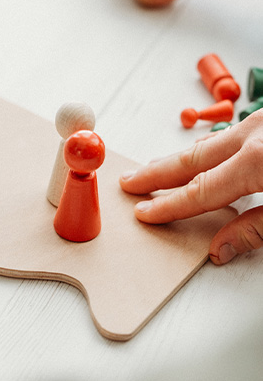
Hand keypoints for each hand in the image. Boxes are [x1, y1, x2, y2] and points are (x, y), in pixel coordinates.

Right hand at [120, 112, 262, 263]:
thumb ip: (257, 229)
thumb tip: (221, 248)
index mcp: (258, 160)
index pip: (201, 190)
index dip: (169, 206)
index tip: (143, 213)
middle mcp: (255, 133)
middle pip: (193, 158)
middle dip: (157, 172)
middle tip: (130, 181)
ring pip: (211, 140)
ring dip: (182, 158)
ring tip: (157, 168)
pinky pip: (233, 131)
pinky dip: (211, 146)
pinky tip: (204, 152)